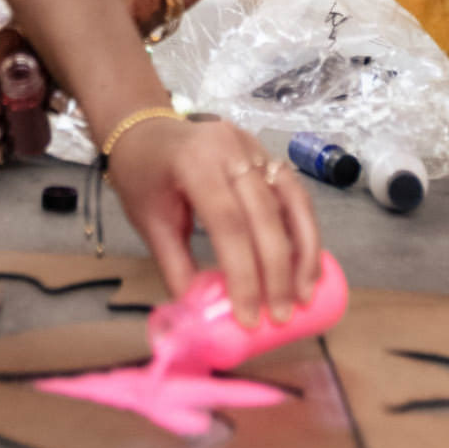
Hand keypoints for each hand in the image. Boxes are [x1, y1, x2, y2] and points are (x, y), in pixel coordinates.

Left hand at [106, 114, 321, 326]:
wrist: (146, 129)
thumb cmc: (142, 175)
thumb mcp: (149, 222)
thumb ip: (176, 267)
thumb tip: (203, 314)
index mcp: (194, 163)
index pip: (228, 223)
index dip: (243, 274)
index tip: (249, 318)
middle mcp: (231, 149)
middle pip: (265, 214)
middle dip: (277, 271)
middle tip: (281, 315)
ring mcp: (253, 147)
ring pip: (292, 200)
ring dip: (304, 251)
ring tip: (305, 293)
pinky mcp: (267, 154)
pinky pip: (294, 193)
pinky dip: (304, 230)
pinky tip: (306, 262)